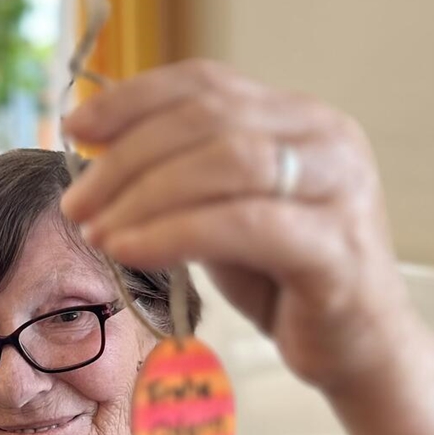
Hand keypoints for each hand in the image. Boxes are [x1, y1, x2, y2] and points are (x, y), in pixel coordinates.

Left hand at [60, 59, 422, 393]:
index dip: (133, 98)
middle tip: (77, 201)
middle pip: (208, 119)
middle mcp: (327, 140)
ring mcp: (340, 190)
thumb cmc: (284, 282)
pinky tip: (129, 251)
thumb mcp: (221, 213)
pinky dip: (173, 233)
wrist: (359, 351)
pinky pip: (242, 225)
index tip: (74, 127)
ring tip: (94, 231)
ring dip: (143, 195)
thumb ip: (180, 174)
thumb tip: (99, 142)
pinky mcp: (337, 248)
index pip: (206, 83)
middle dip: (126, 157)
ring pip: (225, 162)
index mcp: (300, 119)